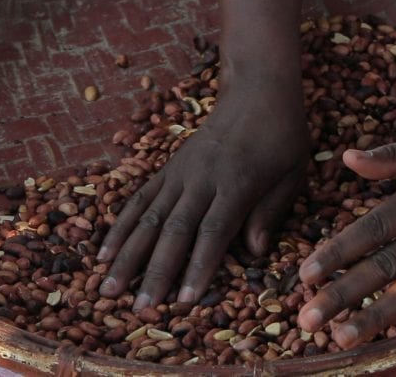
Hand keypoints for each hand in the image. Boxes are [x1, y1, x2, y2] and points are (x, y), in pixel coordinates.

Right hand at [96, 80, 309, 306]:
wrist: (257, 88)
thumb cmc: (283, 135)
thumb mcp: (293, 172)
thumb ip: (271, 211)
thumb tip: (255, 253)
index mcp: (238, 182)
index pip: (214, 231)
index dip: (197, 267)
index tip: (183, 301)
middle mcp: (203, 178)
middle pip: (174, 229)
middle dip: (155, 271)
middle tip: (138, 308)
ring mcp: (180, 172)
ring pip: (148, 216)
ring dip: (126, 254)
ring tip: (106, 288)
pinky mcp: (168, 168)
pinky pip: (139, 199)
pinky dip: (119, 226)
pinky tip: (102, 252)